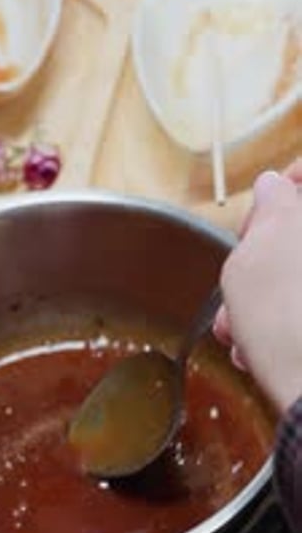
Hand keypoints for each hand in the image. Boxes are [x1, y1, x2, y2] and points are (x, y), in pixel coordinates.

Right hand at [214, 160, 301, 412]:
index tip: (263, 204)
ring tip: (237, 330)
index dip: (283, 183)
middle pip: (300, 236)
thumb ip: (265, 211)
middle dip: (263, 258)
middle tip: (238, 282)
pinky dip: (287, 323)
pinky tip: (260, 349)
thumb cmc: (289, 322)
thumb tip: (272, 188)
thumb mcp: (250, 258)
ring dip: (266, 300)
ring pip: (301, 279)